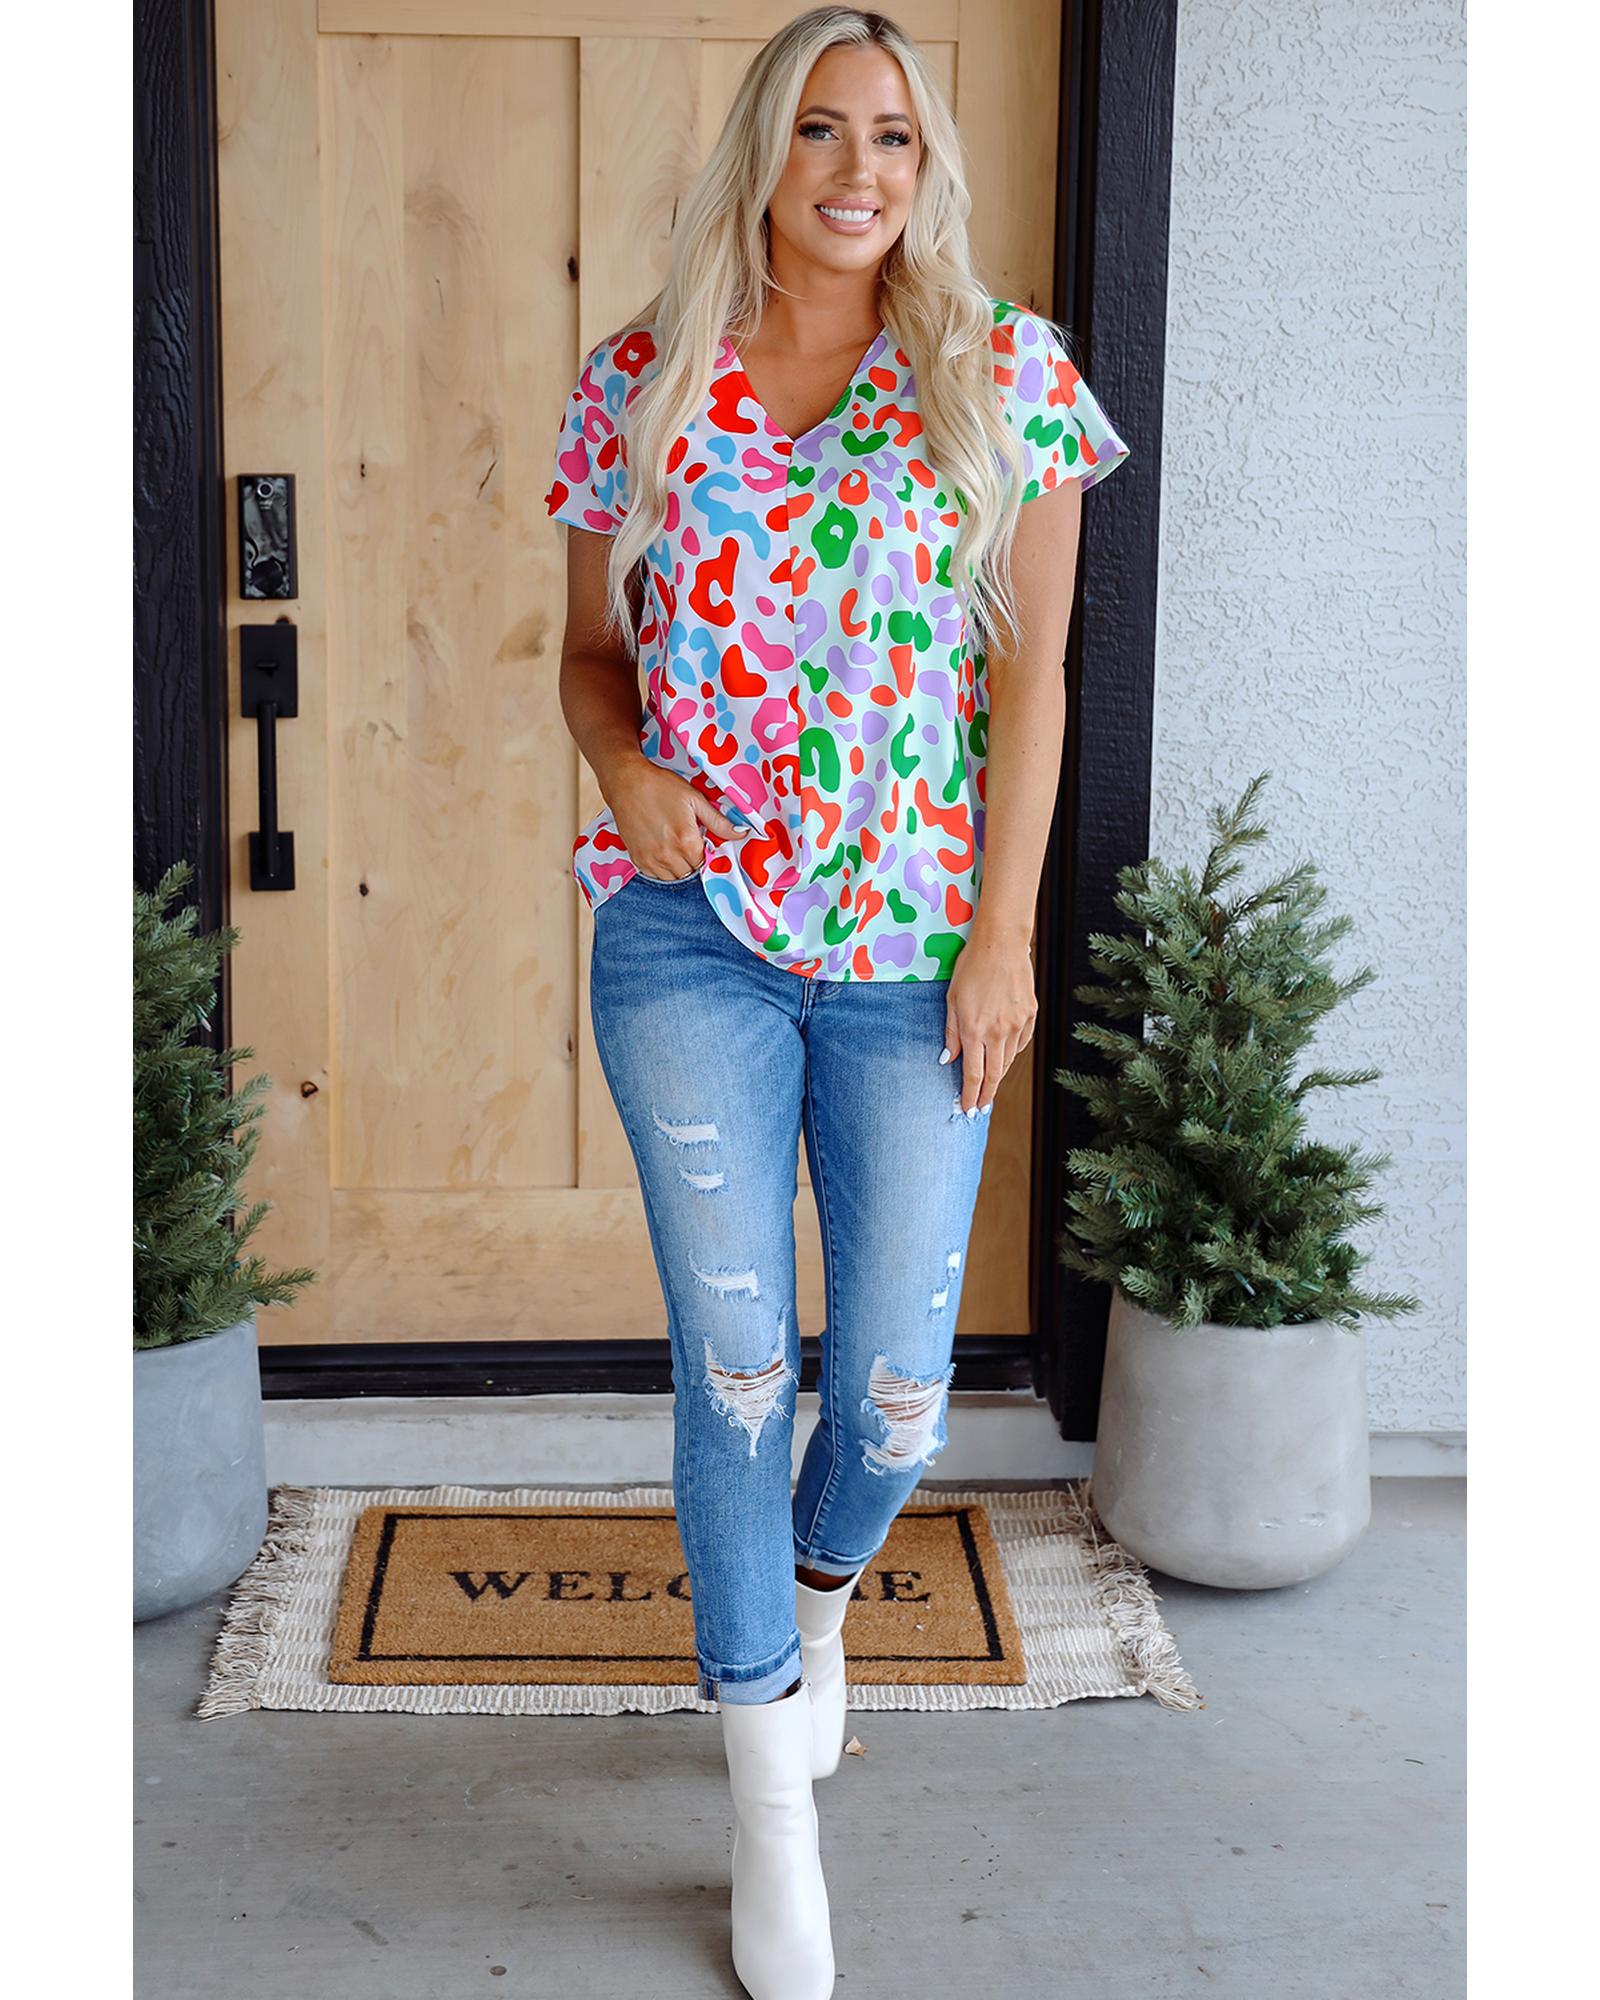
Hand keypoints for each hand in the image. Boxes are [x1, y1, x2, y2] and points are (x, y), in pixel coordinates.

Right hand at [603, 757, 748, 879]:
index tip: (703, 843)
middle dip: (693, 861)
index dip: (707, 854)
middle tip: (689, 843)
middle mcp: (668, 855)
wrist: (626, 782)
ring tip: (676, 847)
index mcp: (687, 841)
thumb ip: (718, 821)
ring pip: (673, 878)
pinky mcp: (637, 859)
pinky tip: (663, 850)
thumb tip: (741, 833)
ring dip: (678, 868)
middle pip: (690, 873)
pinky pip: (655, 876)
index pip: (706, 864)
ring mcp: (651, 859)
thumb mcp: (695, 799)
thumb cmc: (660, 786)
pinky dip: (662, 869)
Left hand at [941, 925, 1037, 1114]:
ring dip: (999, 1074)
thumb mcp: (951, 1000)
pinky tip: (1004, 1055)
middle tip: (981, 1109)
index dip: (971, 1096)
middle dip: (986, 1096)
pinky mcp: (1030, 1015)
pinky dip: (1012, 1052)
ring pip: (1009, 1060)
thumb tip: (948, 1059)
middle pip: (994, 1075)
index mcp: (974, 1030)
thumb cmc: (971, 968)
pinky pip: (1021, 1042)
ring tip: (990, 1085)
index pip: (974, 1074)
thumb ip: (951, 1033)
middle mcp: (998, 1032)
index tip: (968, 1109)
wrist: (1001, 944)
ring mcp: (1017, 1024)